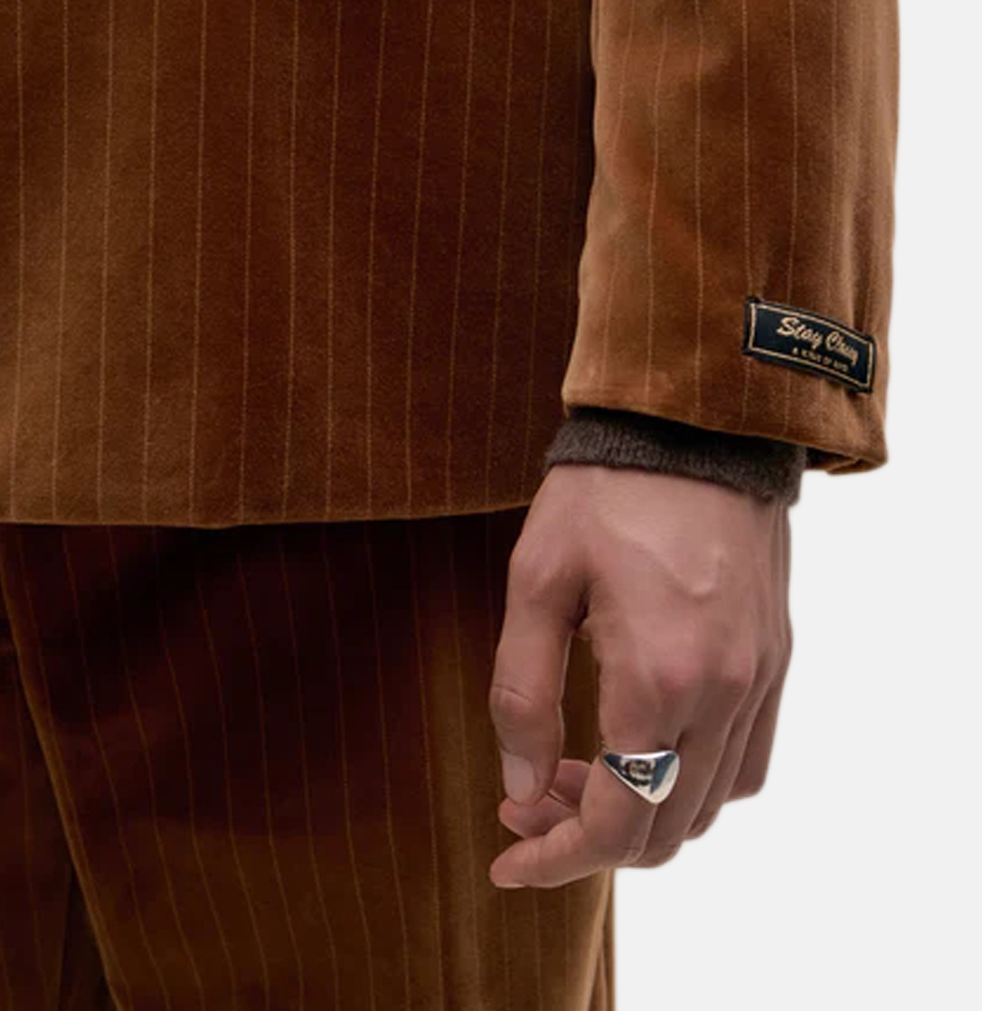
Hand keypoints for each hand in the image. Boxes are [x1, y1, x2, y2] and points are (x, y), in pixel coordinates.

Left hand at [487, 462, 792, 887]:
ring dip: (642, 813)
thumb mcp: (536, 583)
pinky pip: (747, 759)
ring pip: (710, 804)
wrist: (694, 424)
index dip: (556, 859)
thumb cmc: (603, 494)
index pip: (616, 822)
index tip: (507, 858)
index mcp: (658, 678)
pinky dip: (694, 782)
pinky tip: (646, 746)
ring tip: (580, 771)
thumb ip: (522, 695)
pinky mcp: (775, 657)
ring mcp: (760, 677)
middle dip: (589, 839)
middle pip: (666, 830)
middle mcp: (725, 692)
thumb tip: (521, 787)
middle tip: (529, 802)